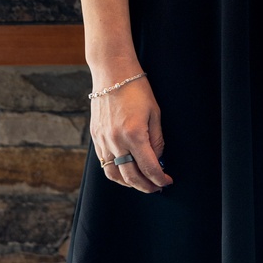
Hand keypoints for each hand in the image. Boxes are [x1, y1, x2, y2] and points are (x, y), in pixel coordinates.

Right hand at [91, 76, 171, 193]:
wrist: (113, 74)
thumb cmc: (137, 90)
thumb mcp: (155, 114)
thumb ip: (157, 140)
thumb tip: (157, 160)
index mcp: (134, 135)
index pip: (148, 168)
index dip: (159, 179)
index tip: (167, 182)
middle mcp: (116, 142)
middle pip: (130, 177)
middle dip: (146, 186)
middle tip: (157, 187)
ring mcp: (103, 141)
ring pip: (114, 175)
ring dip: (128, 184)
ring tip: (141, 183)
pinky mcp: (95, 138)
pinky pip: (104, 163)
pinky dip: (116, 172)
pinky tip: (126, 170)